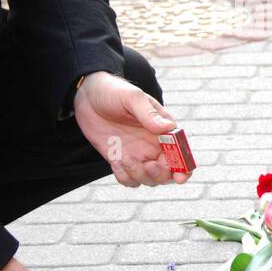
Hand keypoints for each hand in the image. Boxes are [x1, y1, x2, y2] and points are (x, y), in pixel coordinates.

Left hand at [73, 71, 191, 187]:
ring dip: (139, 175)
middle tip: (148, 166)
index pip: (181, 153)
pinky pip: (128, 179)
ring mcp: (137, 154)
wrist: (87, 95)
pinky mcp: (120, 160)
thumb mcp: (132, 98)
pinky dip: (124, 176)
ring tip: (125, 158)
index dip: (185, 167)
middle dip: (160, 175)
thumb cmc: (113, 91)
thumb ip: (149, 114)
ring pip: (148, 179)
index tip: (180, 176)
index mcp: (163, 129)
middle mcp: (153, 145)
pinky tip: (115, 160)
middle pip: (167, 172)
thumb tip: (169, 127)